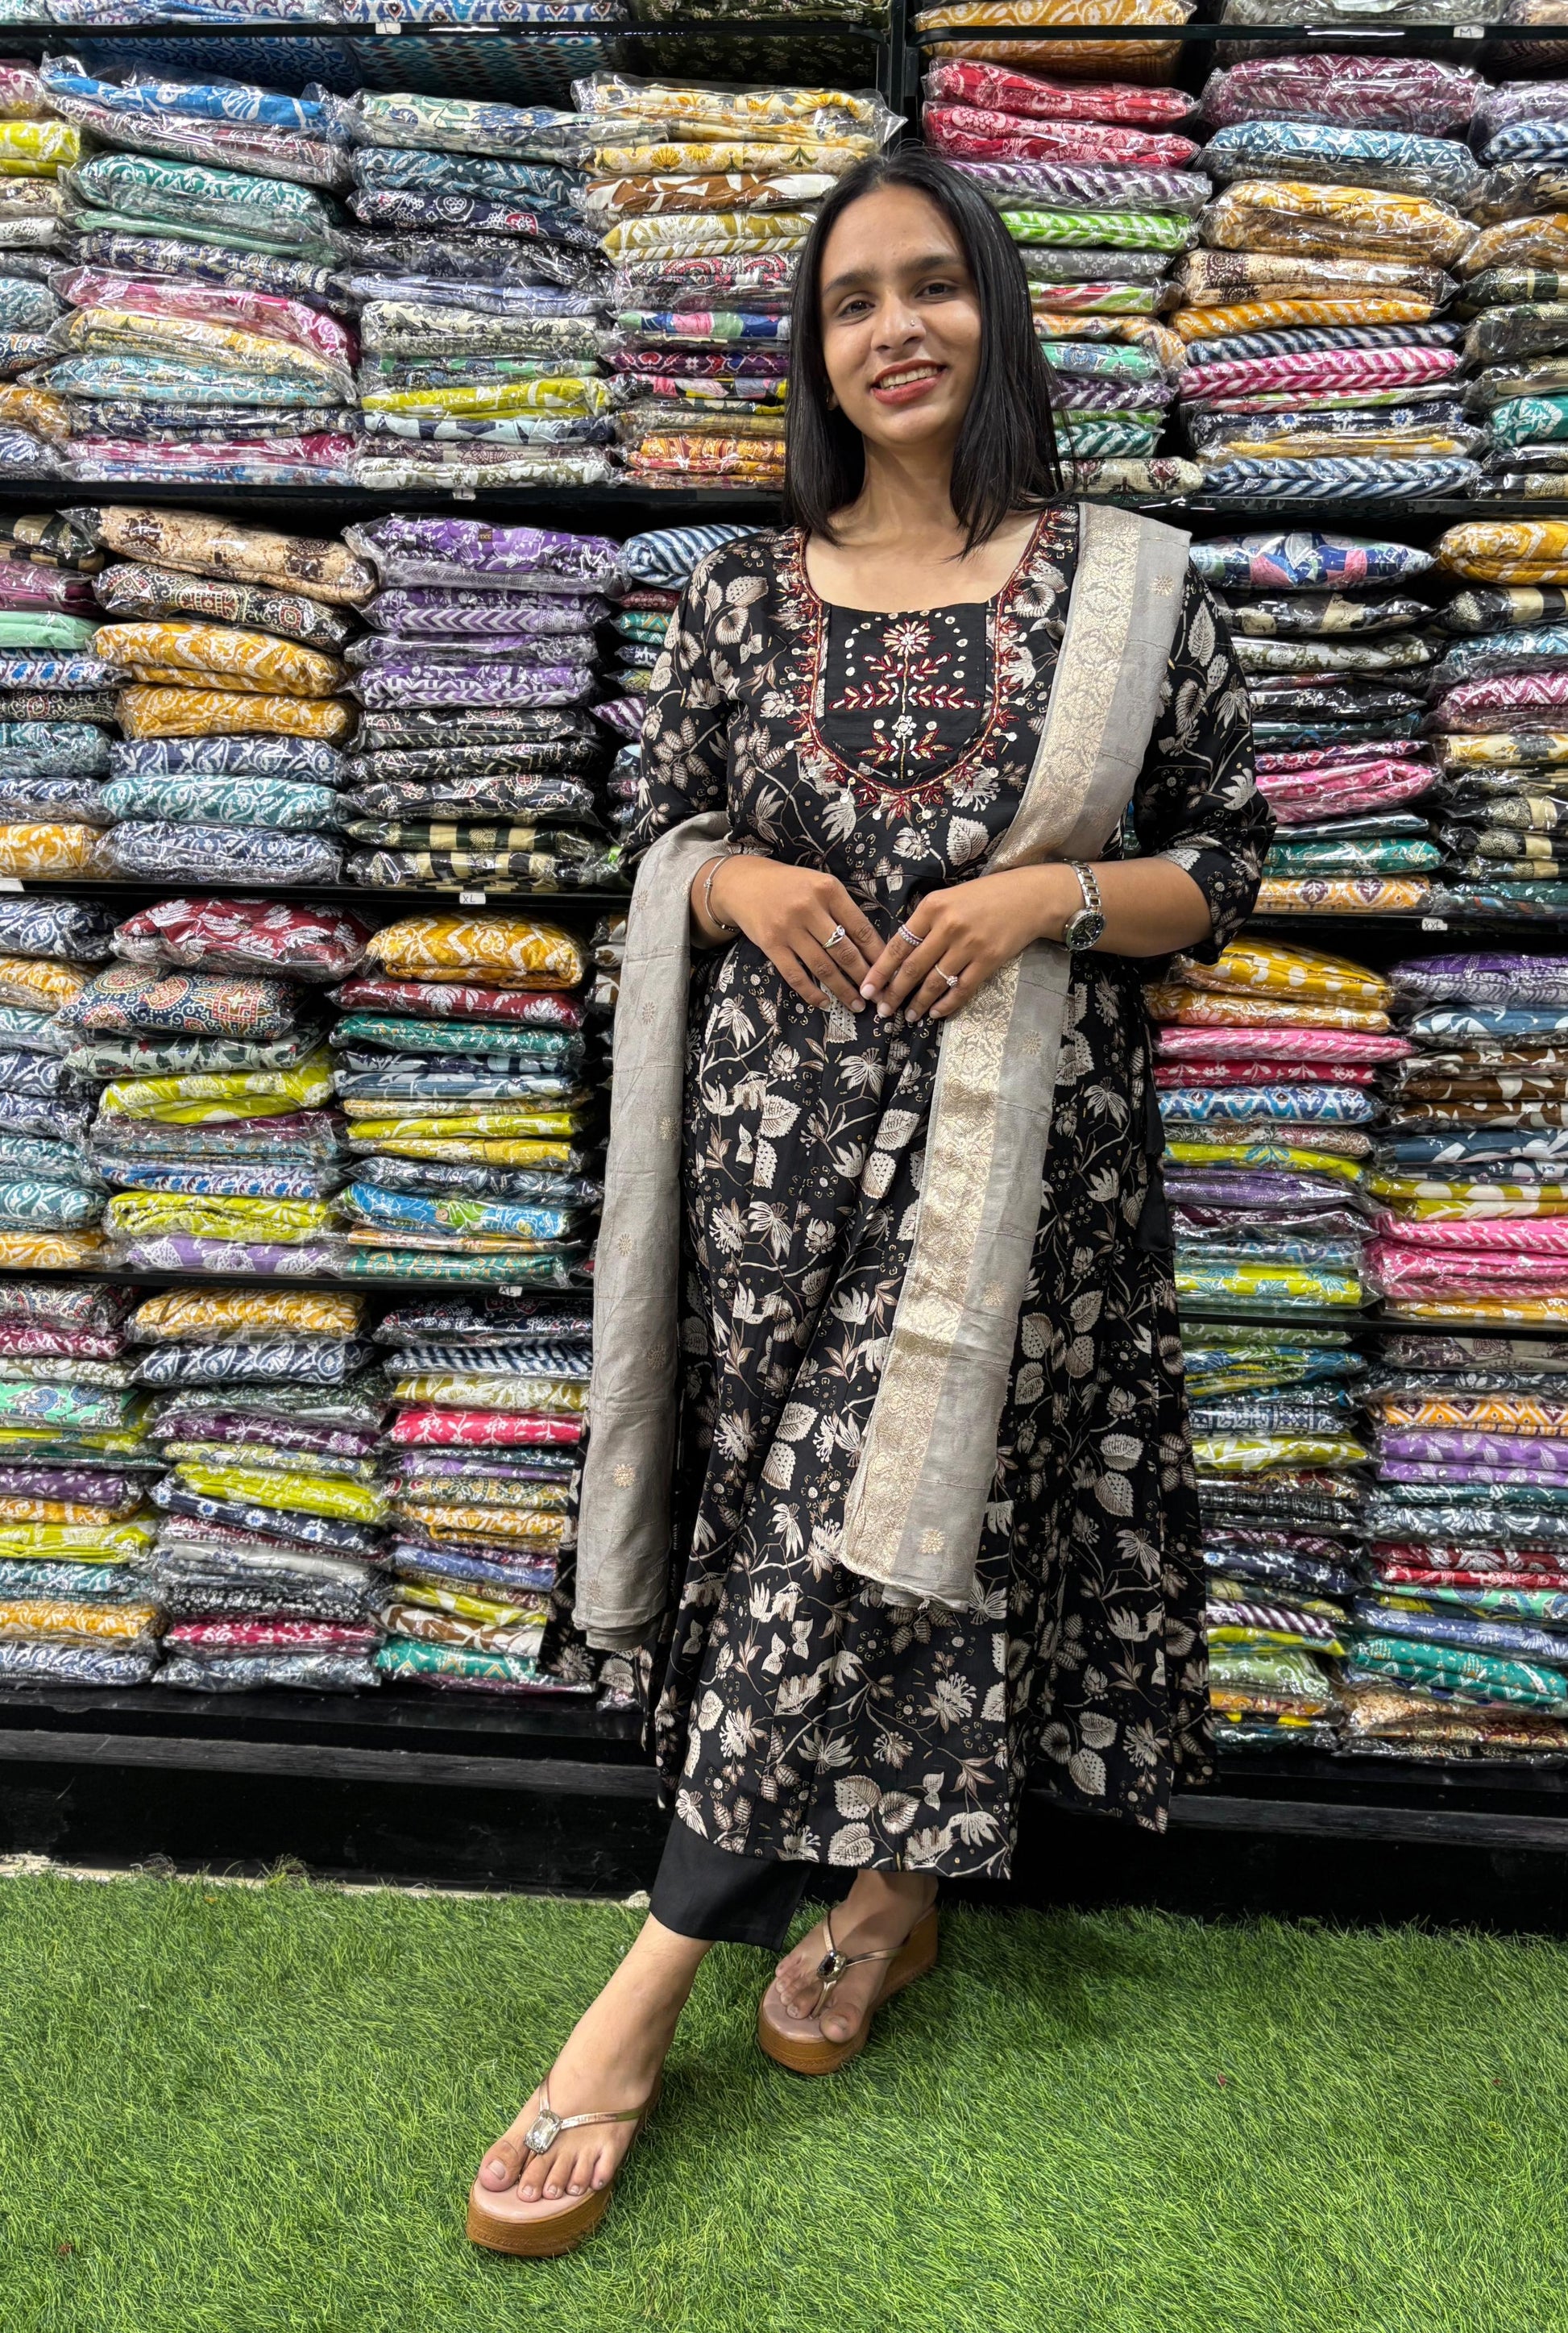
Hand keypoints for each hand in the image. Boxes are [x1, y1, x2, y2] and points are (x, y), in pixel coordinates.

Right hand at [697, 855, 882, 1012]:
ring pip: (822, 966)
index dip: (877, 955)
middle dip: (864, 977)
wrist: (745, 884)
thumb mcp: (820, 886)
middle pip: (844, 950)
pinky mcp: (771, 945)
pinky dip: (811, 993)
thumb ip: (842, 910)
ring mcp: (788, 928)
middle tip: (877, 995)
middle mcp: (808, 908)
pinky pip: (795, 975)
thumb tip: (871, 948)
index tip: (889, 973)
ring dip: (842, 989)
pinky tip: (825, 1003)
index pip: (860, 928)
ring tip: (856, 1004)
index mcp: (828, 890)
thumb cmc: (790, 885)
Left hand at [860, 865, 1077, 1022]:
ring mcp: (968, 945)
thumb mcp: (949, 898)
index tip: (867, 989)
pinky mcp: (988, 961)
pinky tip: (936, 1013)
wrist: (1030, 897)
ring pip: (935, 982)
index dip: (880, 971)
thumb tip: (901, 953)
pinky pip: (961, 989)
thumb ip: (926, 921)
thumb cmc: (986, 896)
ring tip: (908, 1016)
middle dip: (894, 993)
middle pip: (912, 967)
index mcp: (932, 907)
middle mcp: (947, 926)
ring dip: (918, 1003)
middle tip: (882, 1011)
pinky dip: (946, 1004)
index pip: (898, 945)